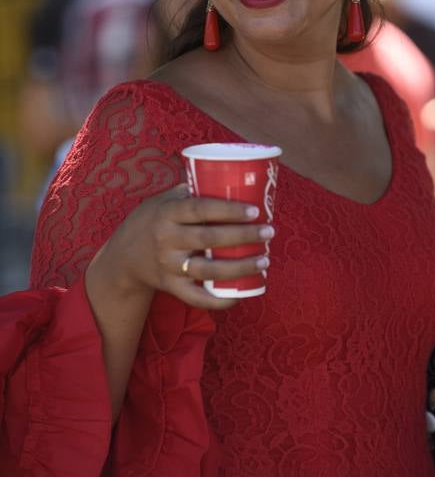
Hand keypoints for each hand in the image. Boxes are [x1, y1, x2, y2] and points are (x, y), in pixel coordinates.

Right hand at [104, 183, 272, 310]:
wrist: (123, 257)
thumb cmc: (152, 220)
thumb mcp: (164, 199)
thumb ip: (191, 190)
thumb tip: (229, 175)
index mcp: (167, 213)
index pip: (200, 209)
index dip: (228, 210)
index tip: (255, 211)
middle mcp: (166, 240)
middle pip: (208, 239)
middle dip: (242, 236)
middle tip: (268, 232)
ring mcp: (168, 266)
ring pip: (207, 270)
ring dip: (239, 267)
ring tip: (264, 261)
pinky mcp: (170, 287)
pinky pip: (196, 298)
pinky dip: (219, 300)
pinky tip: (242, 294)